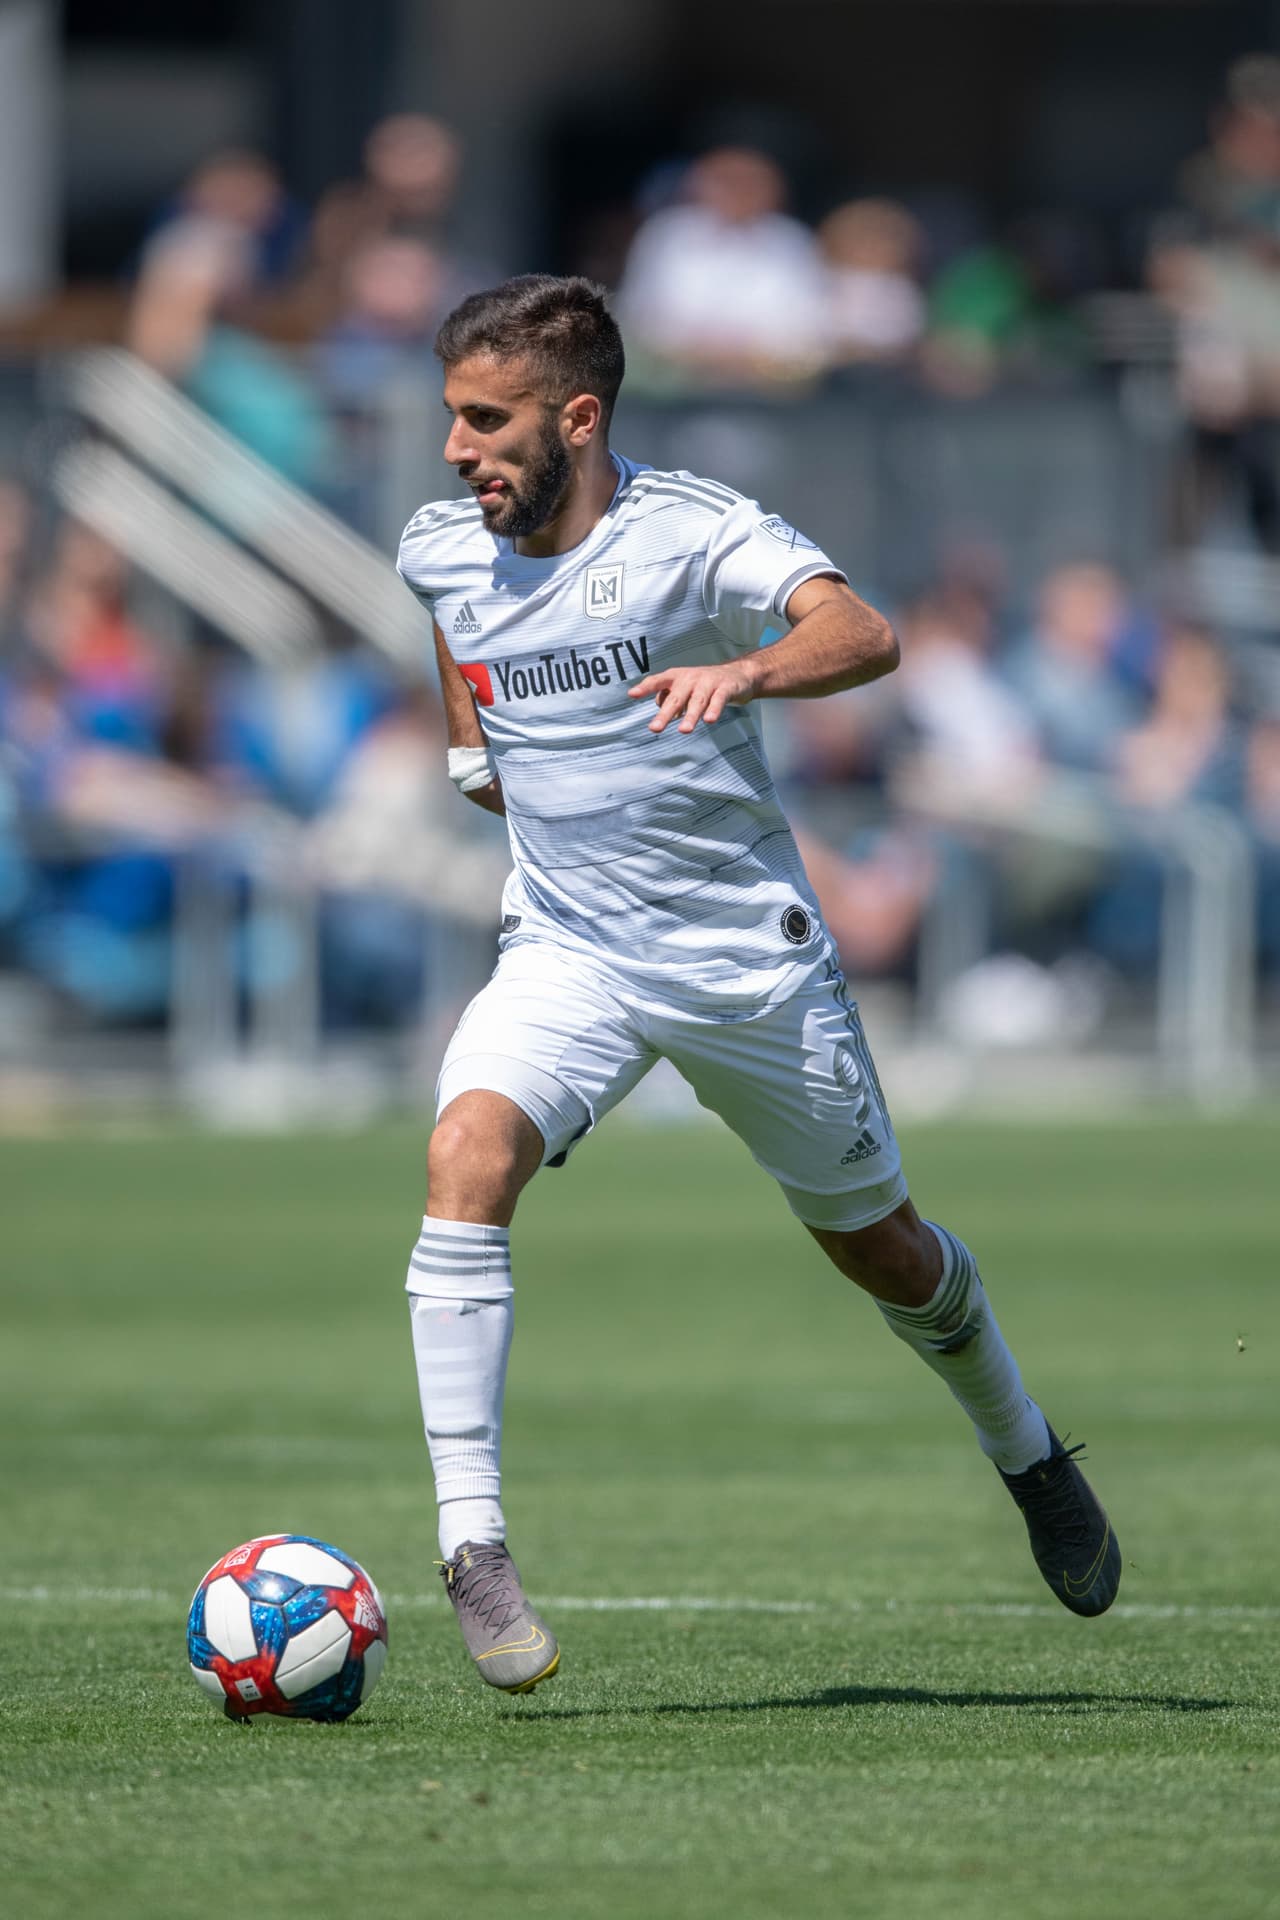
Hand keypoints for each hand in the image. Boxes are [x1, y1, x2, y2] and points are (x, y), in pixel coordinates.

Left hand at [628, 660, 756, 733]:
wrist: (737, 674)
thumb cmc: (703, 684)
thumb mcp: (683, 688)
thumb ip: (669, 699)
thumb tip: (660, 714)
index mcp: (677, 677)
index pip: (658, 681)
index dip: (645, 687)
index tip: (632, 694)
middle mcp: (690, 678)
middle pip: (675, 697)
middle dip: (665, 714)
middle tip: (655, 728)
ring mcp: (708, 683)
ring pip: (697, 701)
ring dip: (690, 716)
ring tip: (684, 730)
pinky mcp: (725, 688)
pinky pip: (718, 700)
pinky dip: (714, 710)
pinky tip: (709, 720)